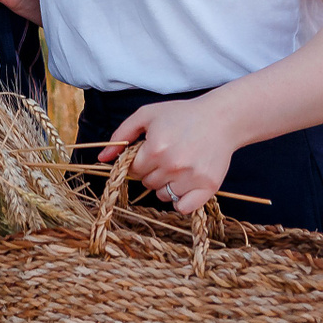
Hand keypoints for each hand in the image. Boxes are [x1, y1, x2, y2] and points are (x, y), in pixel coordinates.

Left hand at [99, 99, 237, 214]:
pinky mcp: (208, 187)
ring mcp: (191, 177)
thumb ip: (121, 135)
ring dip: (166, 185)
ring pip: (163, 196)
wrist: (221, 119)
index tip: (150, 152)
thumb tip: (102, 158)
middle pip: (147, 183)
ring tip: (178, 166)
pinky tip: (185, 184)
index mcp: (155, 148)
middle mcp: (172, 165)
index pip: (132, 170)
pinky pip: (184, 207)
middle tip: (167, 156)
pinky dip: (182, 200)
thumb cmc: (181, 115)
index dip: (138, 161)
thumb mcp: (147, 115)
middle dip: (152, 172)